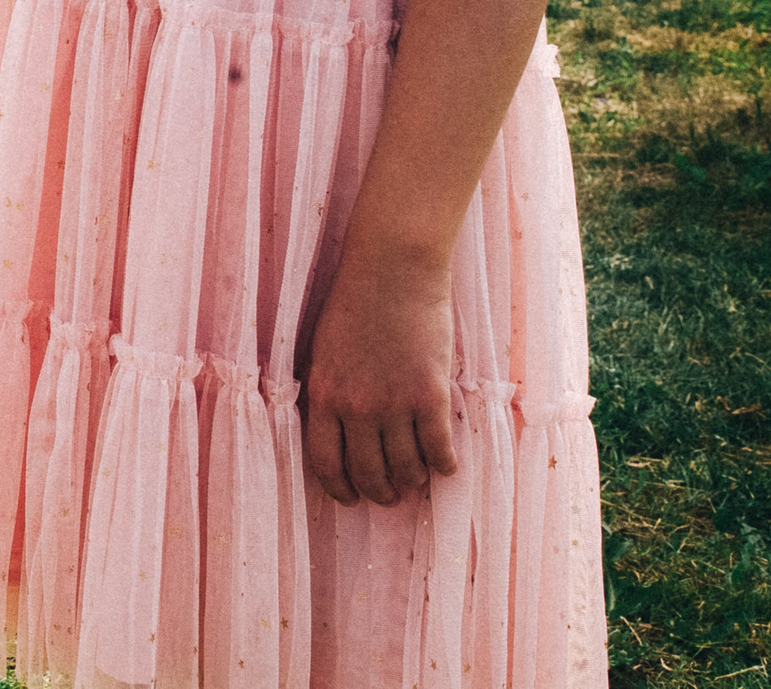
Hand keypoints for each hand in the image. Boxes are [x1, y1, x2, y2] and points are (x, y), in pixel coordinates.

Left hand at [301, 256, 458, 505]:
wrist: (392, 271)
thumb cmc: (355, 305)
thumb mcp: (324, 352)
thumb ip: (331, 393)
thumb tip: (338, 433)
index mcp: (324, 395)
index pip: (325, 463)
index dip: (340, 489)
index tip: (351, 499)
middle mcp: (356, 408)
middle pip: (368, 473)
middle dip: (381, 492)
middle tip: (391, 494)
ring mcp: (394, 403)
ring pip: (406, 468)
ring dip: (414, 480)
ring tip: (418, 477)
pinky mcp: (430, 395)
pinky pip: (438, 449)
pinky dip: (444, 465)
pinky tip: (446, 464)